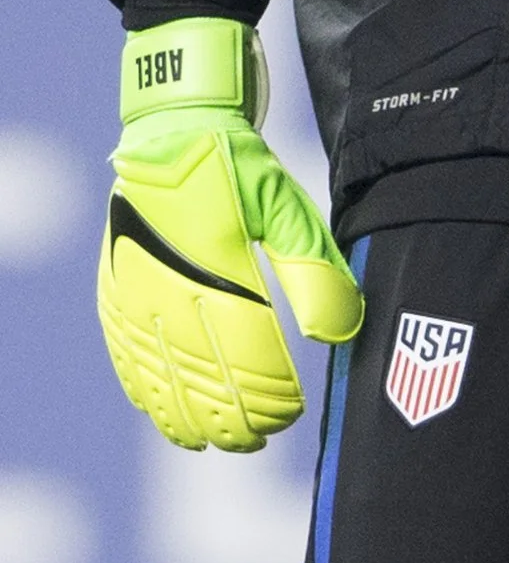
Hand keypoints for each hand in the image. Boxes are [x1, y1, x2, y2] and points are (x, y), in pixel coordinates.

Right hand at [98, 17, 364, 449]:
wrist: (175, 120)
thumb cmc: (241, 163)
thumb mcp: (289, 207)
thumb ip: (316, 271)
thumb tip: (338, 334)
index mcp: (215, 270)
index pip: (243, 357)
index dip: (267, 397)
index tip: (289, 415)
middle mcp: (169, 285)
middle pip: (198, 376)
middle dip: (228, 418)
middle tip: (256, 443)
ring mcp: (135, 286)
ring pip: (156, 372)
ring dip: (183, 414)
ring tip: (213, 443)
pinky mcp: (116, 282)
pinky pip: (122, 349)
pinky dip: (141, 386)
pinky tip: (158, 413)